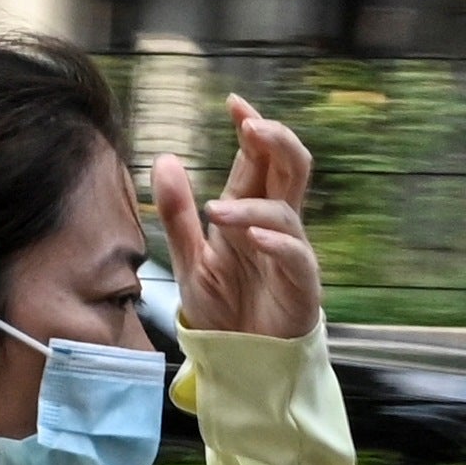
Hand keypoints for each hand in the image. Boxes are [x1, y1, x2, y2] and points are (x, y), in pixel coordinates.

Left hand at [154, 94, 320, 342]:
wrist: (239, 362)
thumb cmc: (222, 311)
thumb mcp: (189, 260)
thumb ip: (177, 214)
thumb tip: (164, 159)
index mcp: (248, 212)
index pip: (258, 159)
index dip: (251, 127)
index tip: (234, 103)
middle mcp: (274, 225)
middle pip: (291, 167)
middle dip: (275, 140)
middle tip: (250, 125)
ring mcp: (290, 253)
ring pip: (286, 210)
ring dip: (251, 205)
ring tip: (215, 211)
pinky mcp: (301, 285)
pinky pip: (295, 255)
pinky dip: (275, 241)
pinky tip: (252, 235)